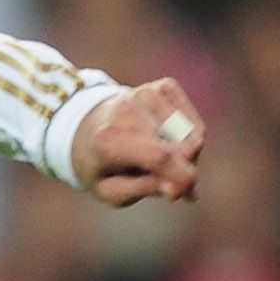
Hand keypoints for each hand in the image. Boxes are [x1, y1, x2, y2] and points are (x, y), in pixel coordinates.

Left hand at [70, 78, 205, 207]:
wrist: (86, 129)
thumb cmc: (102, 167)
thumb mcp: (111, 191)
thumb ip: (144, 189)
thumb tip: (177, 188)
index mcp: (108, 139)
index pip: (160, 156)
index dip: (181, 177)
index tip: (184, 194)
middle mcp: (128, 109)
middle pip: (183, 147)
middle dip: (183, 169)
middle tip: (165, 180)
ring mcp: (147, 93)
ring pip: (193, 134)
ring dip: (186, 154)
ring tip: (162, 161)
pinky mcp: (164, 86)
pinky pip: (193, 121)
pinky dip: (187, 136)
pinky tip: (167, 141)